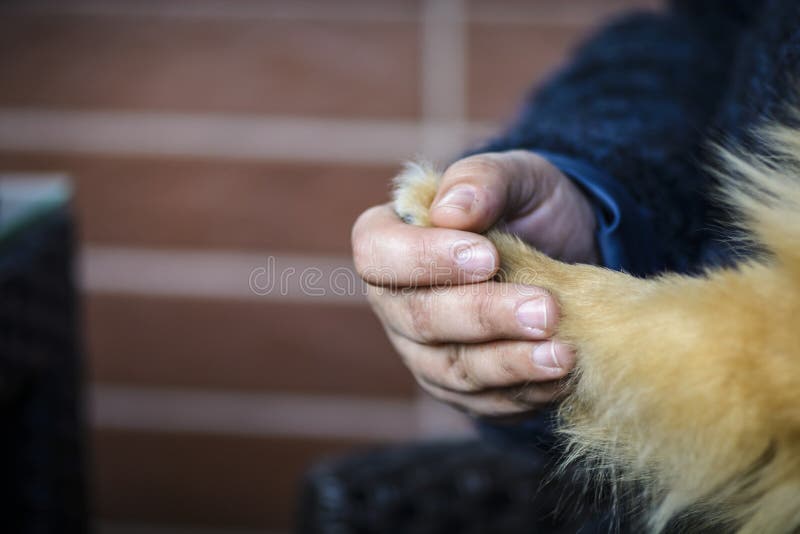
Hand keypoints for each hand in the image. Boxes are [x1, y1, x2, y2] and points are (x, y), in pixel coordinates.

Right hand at [351, 150, 596, 416]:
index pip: (378, 253)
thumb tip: (452, 210)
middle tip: (545, 310)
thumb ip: (482, 181)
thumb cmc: (527, 207)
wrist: (567, 251)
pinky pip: (485, 401)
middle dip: (483, 316)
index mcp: (391, 240)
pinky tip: (563, 375)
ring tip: (564, 353)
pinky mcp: (461, 388)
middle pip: (418, 318)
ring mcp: (424, 351)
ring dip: (509, 364)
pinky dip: (525, 391)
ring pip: (452, 368)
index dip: (424, 259)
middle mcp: (396, 302)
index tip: (487, 256)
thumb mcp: (516, 175)